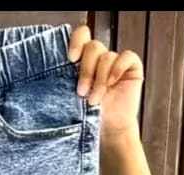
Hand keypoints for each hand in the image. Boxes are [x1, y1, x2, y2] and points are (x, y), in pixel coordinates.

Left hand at [67, 24, 143, 140]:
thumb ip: (66, 79)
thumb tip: (51, 69)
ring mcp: (115, 61)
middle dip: (85, 70)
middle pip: (92, 47)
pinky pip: (126, 57)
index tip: (71, 58)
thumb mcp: (71, 97)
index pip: (81, 36)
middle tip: (81, 92)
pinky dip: (117, 69)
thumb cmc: (87, 116)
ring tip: (94, 100)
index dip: (77, 41)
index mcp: (82, 60)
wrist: (107, 130)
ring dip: (99, 80)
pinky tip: (112, 83)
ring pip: (106, 56)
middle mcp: (99, 57)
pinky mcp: (131, 66)